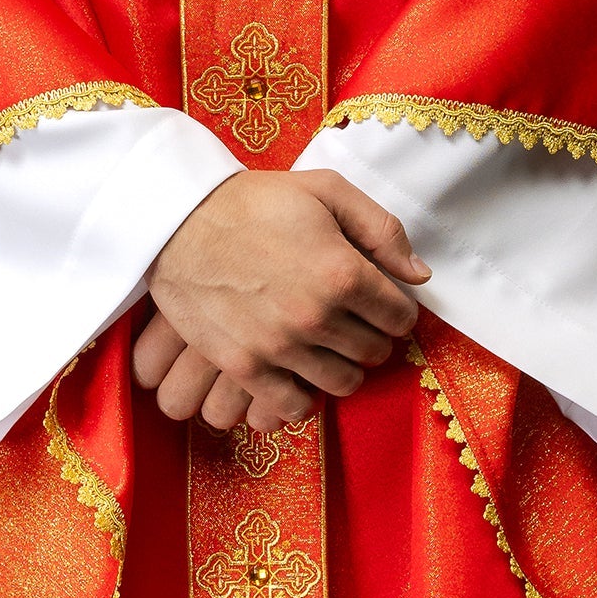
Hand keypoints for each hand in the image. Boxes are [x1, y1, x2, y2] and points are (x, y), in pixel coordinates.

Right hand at [132, 169, 430, 433]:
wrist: (177, 220)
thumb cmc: (254, 201)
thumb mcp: (325, 190)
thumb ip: (381, 229)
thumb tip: (419, 275)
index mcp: (343, 272)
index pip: (400, 317)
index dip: (396, 309)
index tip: (381, 303)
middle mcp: (316, 316)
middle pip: (374, 352)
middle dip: (373, 336)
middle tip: (355, 322)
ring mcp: (279, 347)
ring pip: (343, 383)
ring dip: (344, 367)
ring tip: (330, 347)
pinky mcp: (245, 366)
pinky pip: (294, 407)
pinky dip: (305, 397)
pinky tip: (300, 374)